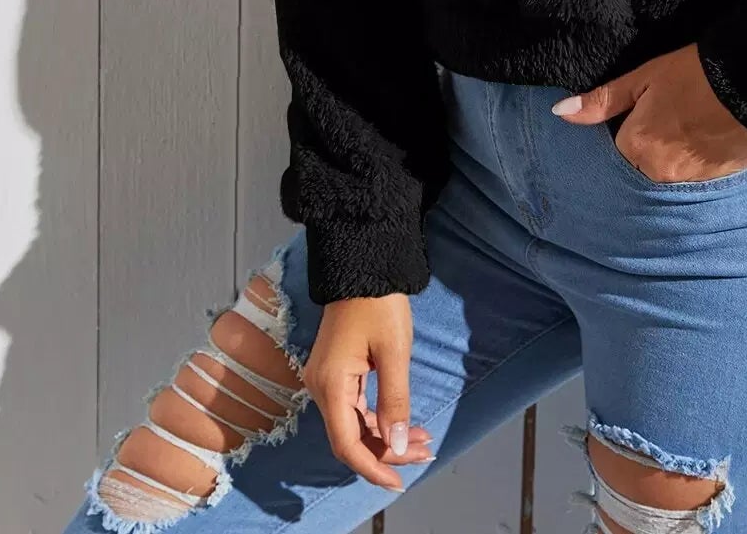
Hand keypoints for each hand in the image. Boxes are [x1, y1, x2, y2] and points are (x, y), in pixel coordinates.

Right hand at [303, 295, 435, 491]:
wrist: (363, 264)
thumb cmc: (379, 302)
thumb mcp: (394, 351)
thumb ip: (395, 401)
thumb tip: (398, 444)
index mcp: (330, 383)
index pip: (346, 443)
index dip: (372, 467)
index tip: (398, 481)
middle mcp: (321, 386)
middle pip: (350, 437)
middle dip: (387, 451)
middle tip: (425, 452)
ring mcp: (326, 379)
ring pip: (353, 424)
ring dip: (385, 437)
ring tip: (423, 440)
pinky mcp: (335, 372)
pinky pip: (354, 408)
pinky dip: (378, 420)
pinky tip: (404, 424)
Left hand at [550, 43, 746, 182]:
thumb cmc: (694, 73)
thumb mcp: (643, 77)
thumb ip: (602, 100)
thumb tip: (560, 112)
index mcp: (635, 148)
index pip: (621, 144)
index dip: (634, 123)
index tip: (651, 105)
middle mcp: (659, 173)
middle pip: (645, 160)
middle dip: (655, 142)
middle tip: (677, 110)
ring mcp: (691, 181)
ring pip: (672, 169)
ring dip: (678, 152)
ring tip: (698, 120)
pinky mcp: (719, 180)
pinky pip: (698, 174)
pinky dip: (701, 158)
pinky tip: (713, 133)